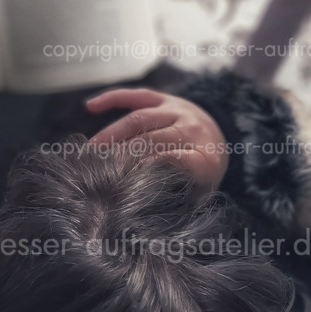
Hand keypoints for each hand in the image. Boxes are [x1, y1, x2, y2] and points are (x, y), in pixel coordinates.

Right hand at [86, 87, 228, 194]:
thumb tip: (141, 216)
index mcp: (206, 158)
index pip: (176, 160)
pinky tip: (91, 107)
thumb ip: (175, 201)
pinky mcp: (165, 98)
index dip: (149, 168)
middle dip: (123, 153)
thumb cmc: (201, 177)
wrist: (219, 143)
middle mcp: (194, 130)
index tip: (124, 181)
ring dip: (112, 133)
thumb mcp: (197, 195)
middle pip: (153, 139)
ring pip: (141, 118)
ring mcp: (179, 110)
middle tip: (97, 169)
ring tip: (91, 150)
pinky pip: (138, 95)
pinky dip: (113, 99)